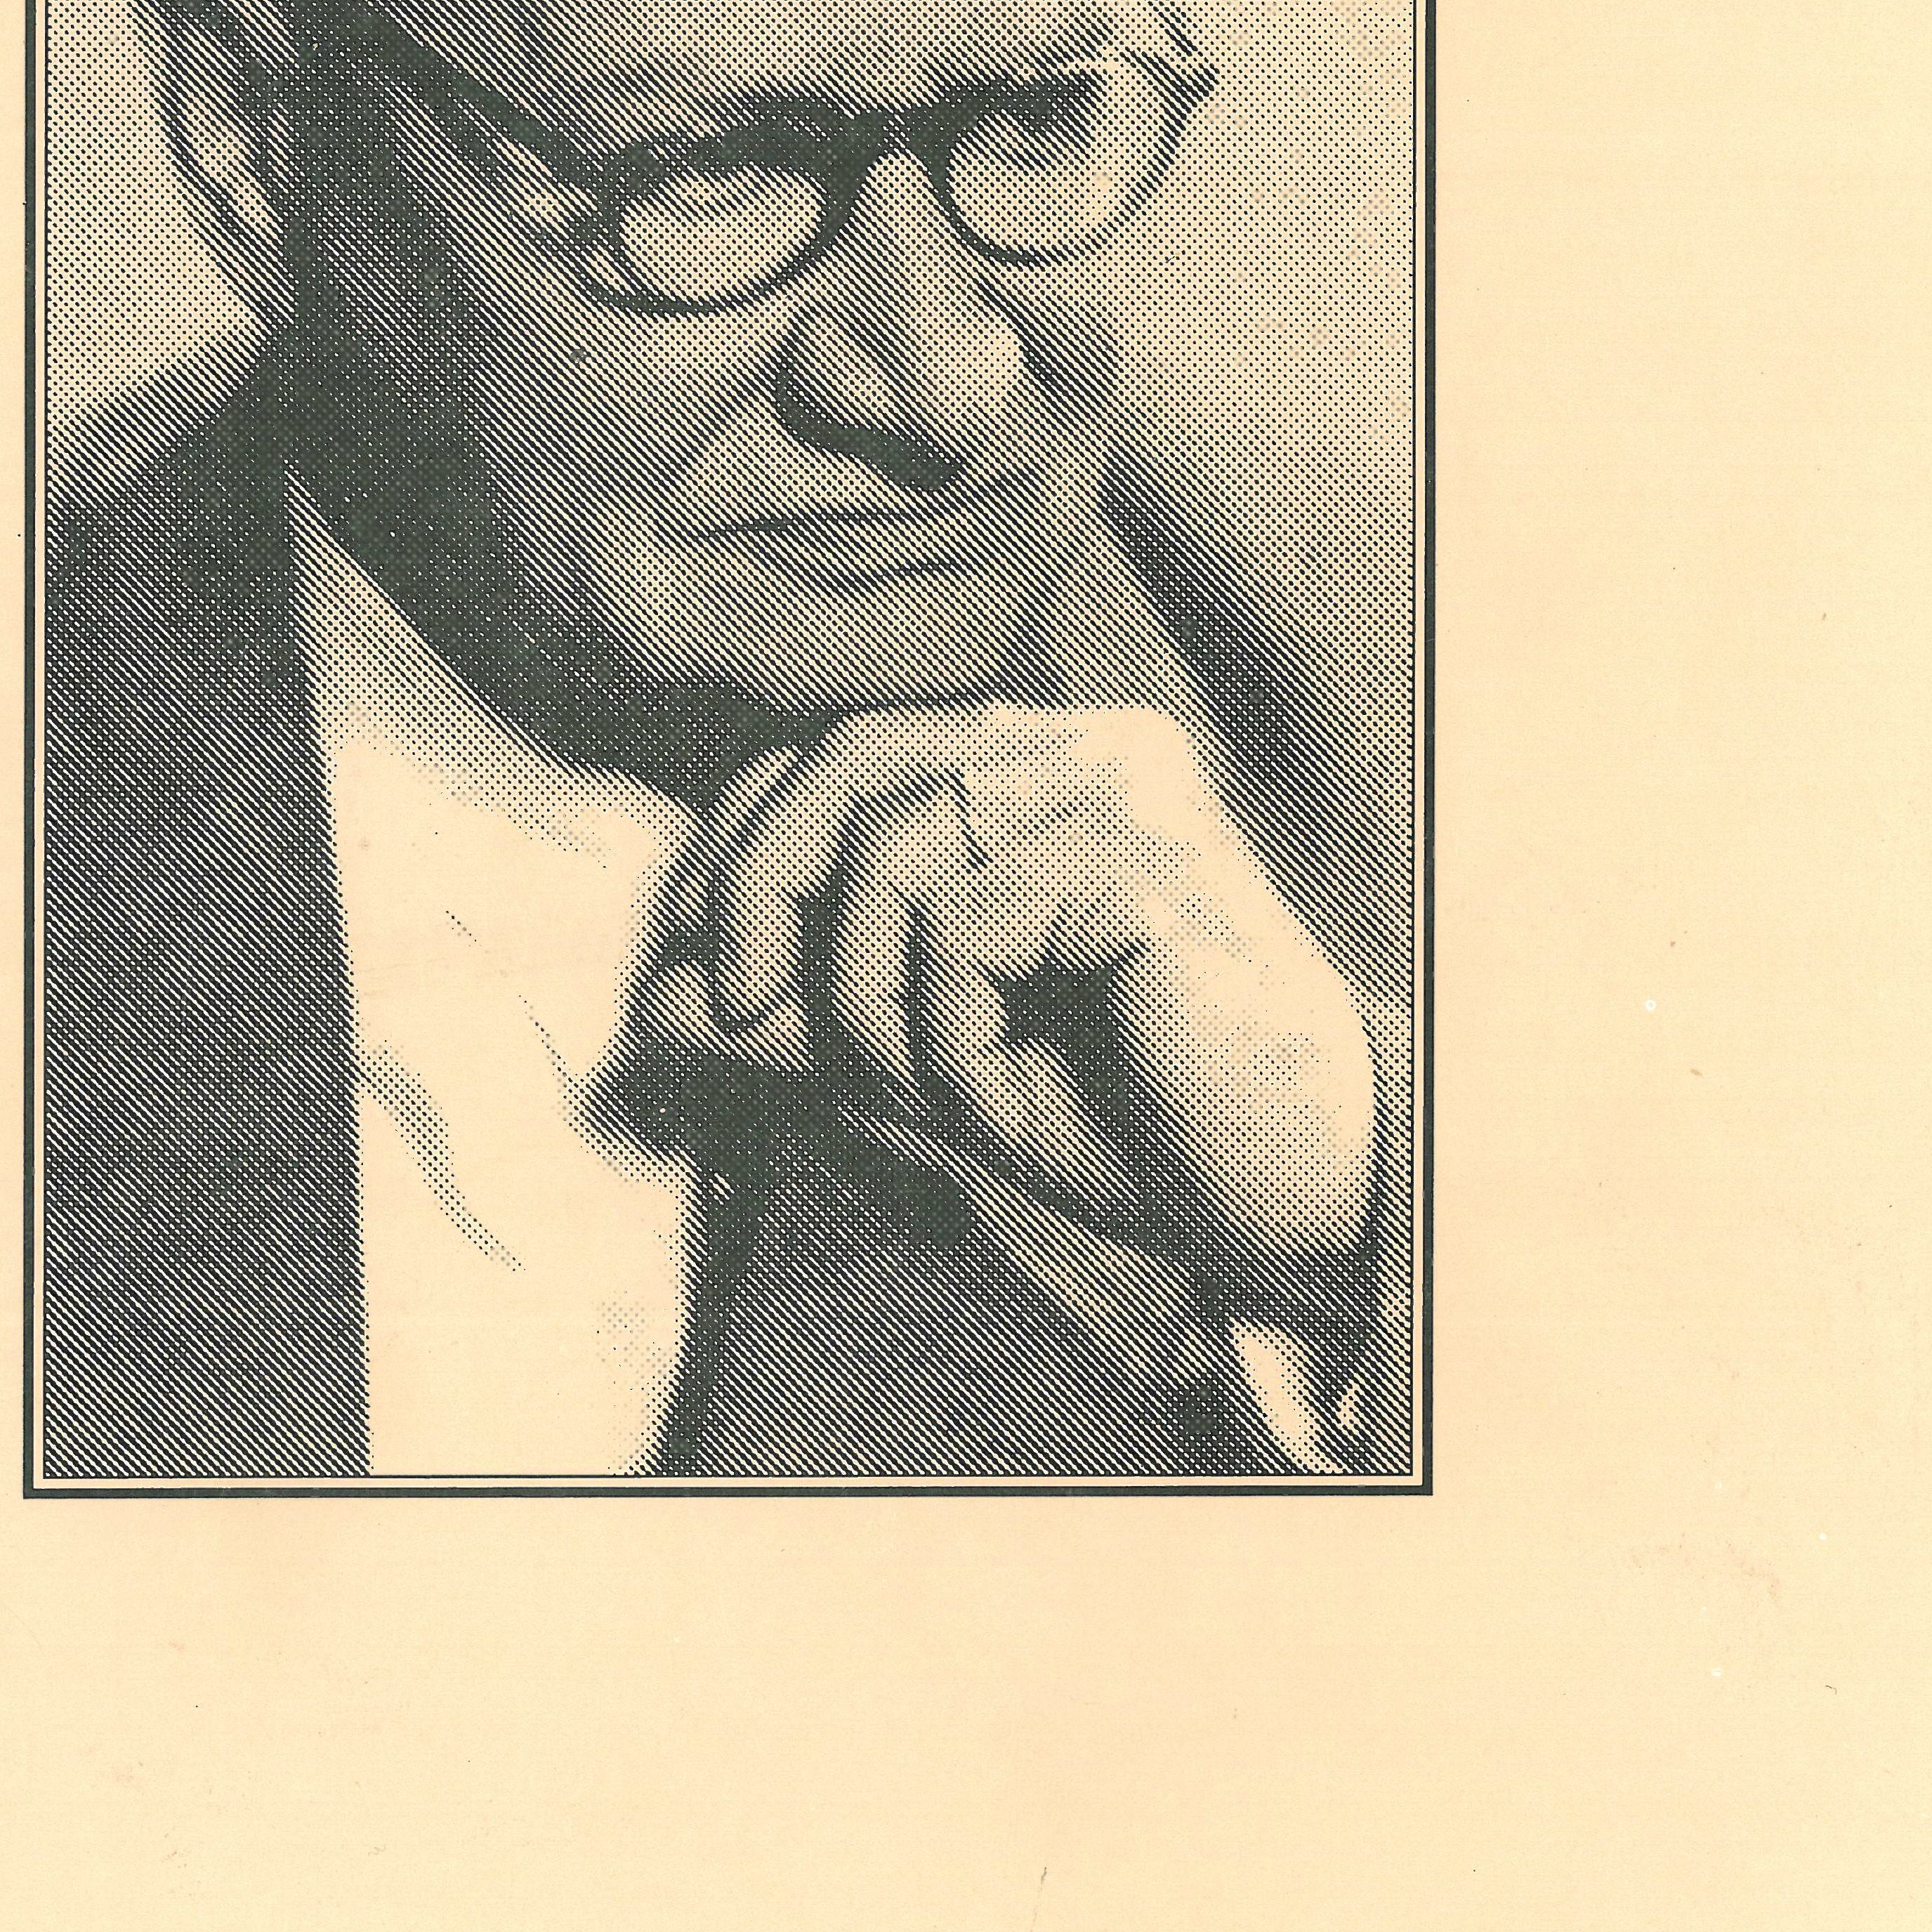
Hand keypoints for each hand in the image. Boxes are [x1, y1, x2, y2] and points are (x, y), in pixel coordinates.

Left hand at [638, 703, 1377, 1320]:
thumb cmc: (1122, 1115)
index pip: (834, 749)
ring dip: (871, 999)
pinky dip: (950, 1036)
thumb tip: (651, 997)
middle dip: (762, 895)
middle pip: (844, 762)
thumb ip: (794, 1017)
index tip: (703, 970)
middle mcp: (1078, 745)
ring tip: (933, 1091)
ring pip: (894, 848)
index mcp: (1030, 762)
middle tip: (749, 1019)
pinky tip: (1005, 1098)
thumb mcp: (920, 1060)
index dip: (740, 848)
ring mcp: (1122, 784)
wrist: (1280, 1186)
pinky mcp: (1147, 853)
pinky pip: (966, 924)